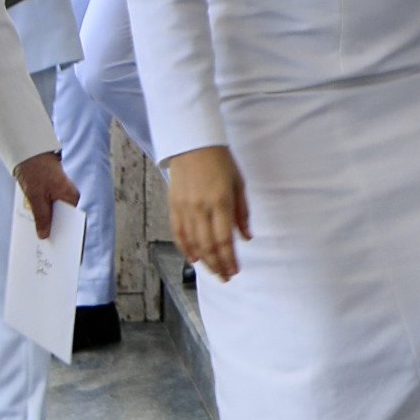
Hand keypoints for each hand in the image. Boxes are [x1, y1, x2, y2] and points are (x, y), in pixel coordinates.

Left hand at [14, 151, 79, 240]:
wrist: (28, 151)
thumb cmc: (34, 170)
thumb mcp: (35, 196)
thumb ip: (41, 216)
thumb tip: (44, 234)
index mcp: (71, 197)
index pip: (74, 221)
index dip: (69, 235)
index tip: (63, 248)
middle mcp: (70, 195)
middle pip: (65, 219)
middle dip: (56, 230)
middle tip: (48, 245)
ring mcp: (63, 193)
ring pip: (57, 213)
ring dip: (49, 222)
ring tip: (40, 237)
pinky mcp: (54, 191)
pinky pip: (51, 206)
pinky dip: (45, 214)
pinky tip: (37, 223)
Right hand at [164, 145, 249, 281]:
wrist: (193, 143)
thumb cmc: (220, 161)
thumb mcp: (238, 184)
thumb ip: (242, 213)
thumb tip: (246, 237)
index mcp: (220, 202)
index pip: (224, 240)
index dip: (229, 259)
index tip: (235, 271)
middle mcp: (200, 207)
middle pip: (208, 245)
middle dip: (217, 265)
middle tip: (225, 276)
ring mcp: (184, 207)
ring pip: (192, 242)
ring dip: (203, 260)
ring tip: (212, 271)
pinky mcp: (174, 205)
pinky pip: (178, 231)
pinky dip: (184, 247)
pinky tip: (192, 258)